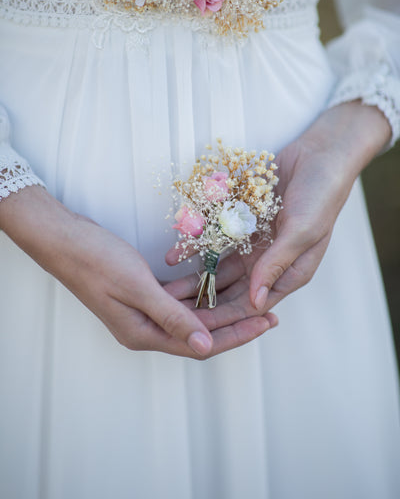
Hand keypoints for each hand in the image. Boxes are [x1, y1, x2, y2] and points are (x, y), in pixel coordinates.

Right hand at [0, 186, 274, 358]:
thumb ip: (173, 317)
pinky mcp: (143, 292)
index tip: (266, 323)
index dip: (237, 335)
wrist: (65, 239)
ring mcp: (145, 310)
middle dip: (236, 322)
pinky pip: (179, 296)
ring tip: (252, 296)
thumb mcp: (137, 288)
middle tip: (270, 312)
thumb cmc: (96, 261)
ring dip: (221, 306)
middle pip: (201, 331)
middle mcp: (147, 327)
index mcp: (144, 333)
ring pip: (193, 314)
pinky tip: (218, 280)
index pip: (200, 343)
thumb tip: (206, 346)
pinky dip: (199, 290)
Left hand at [166, 101, 390, 316]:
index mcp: (288, 272)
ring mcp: (254, 241)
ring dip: (195, 278)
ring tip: (166, 288)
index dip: (225, 317)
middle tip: (173, 311)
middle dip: (203, 302)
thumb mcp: (302, 232)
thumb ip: (276, 264)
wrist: (319, 154)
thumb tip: (255, 302)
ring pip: (219, 266)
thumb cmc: (321, 196)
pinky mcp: (242, 221)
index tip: (196, 327)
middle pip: (232, 289)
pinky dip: (196, 245)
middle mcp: (269, 261)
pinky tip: (174, 254)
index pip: (253, 304)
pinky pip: (215, 237)